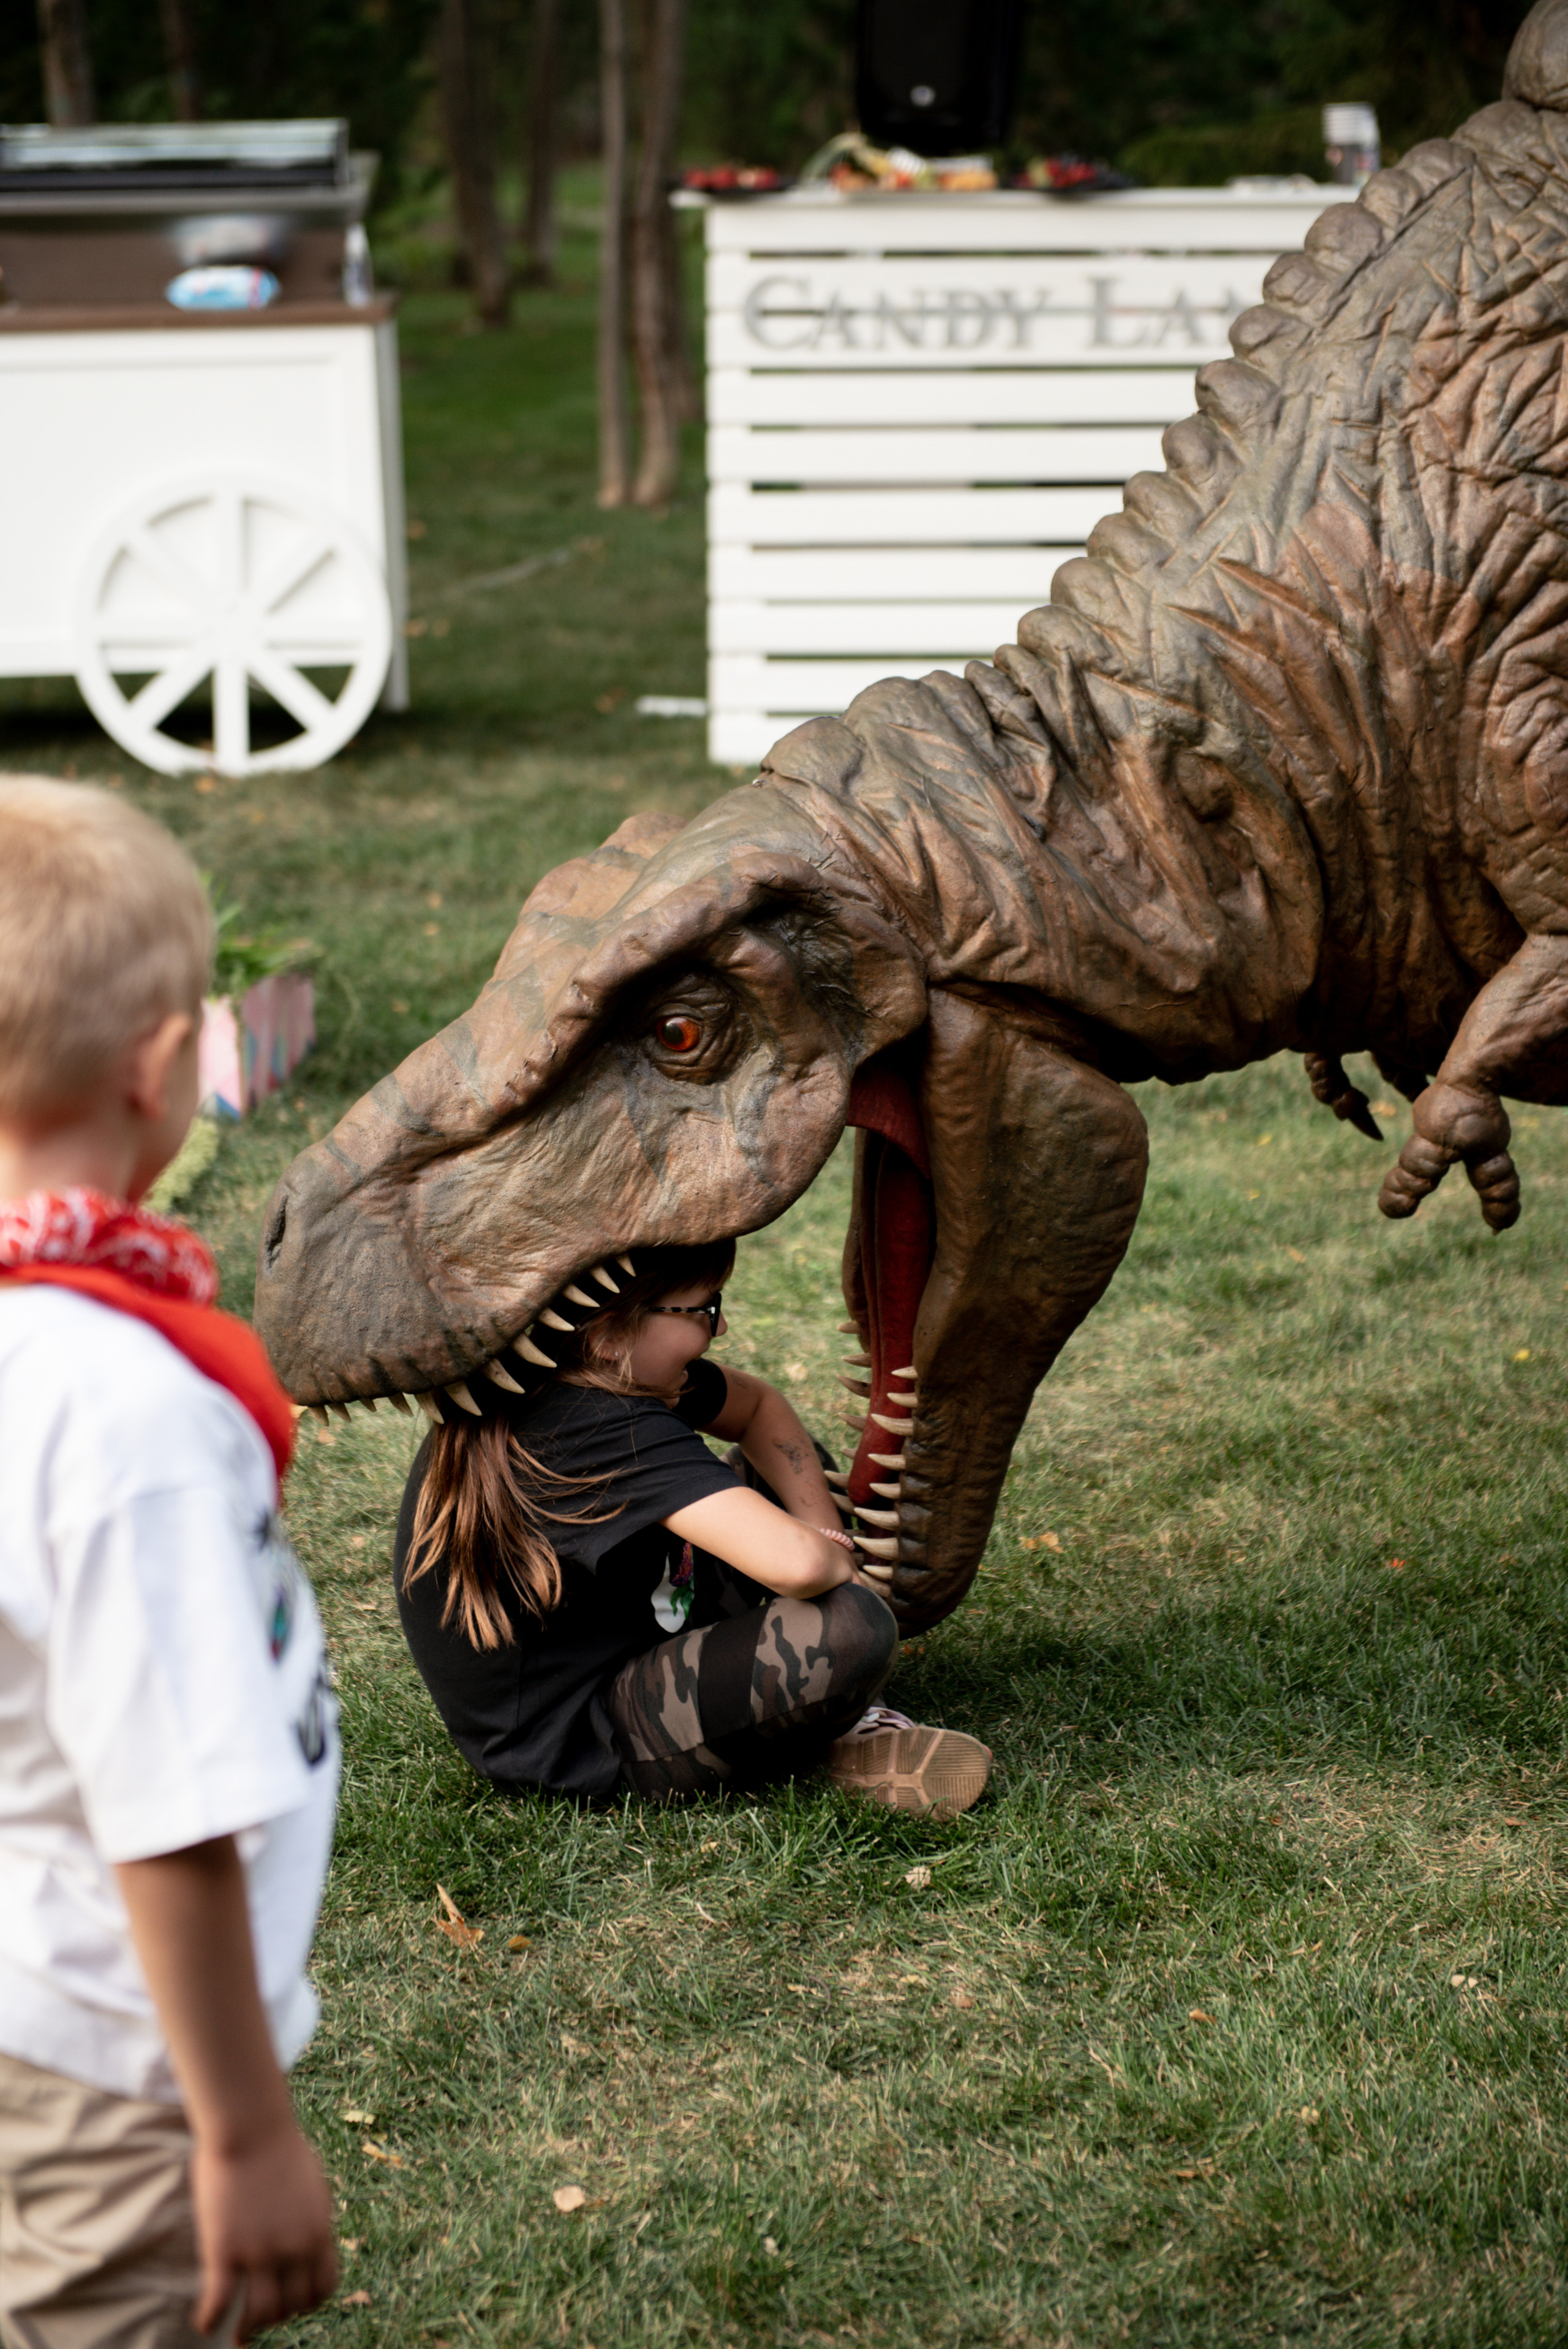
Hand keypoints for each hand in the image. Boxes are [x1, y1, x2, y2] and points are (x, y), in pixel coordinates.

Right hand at [190, 2118, 337, 2339]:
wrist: (251, 2124)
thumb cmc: (277, 2145)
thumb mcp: (310, 2184)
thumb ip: (309, 2216)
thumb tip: (311, 2234)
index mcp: (318, 2231)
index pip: (324, 2288)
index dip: (308, 2302)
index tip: (294, 2304)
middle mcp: (294, 2248)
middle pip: (291, 2306)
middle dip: (277, 2316)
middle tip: (261, 2317)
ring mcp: (259, 2252)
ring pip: (259, 2313)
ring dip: (248, 2328)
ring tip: (238, 2334)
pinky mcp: (225, 2250)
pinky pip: (218, 2302)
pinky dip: (210, 2319)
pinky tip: (204, 2325)